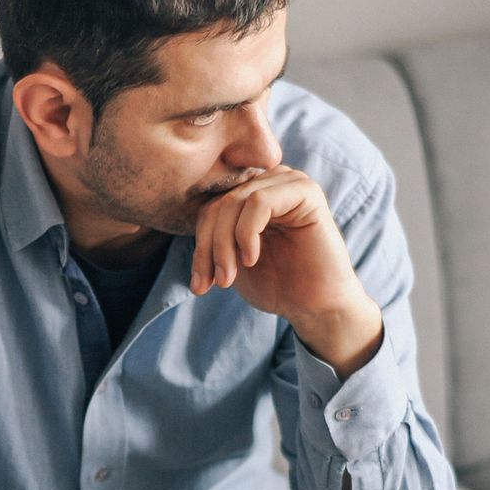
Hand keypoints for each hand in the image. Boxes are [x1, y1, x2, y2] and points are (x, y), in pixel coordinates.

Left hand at [191, 166, 382, 376]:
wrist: (316, 306)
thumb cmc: (277, 284)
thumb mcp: (231, 260)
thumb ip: (211, 237)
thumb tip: (173, 223)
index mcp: (251, 194)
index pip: (210, 207)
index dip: (199, 245)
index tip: (199, 284)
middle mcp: (269, 182)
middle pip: (219, 203)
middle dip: (209, 248)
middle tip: (214, 283)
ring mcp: (288, 182)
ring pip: (234, 202)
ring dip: (224, 245)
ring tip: (229, 277)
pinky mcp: (306, 192)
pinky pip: (259, 202)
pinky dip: (247, 233)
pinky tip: (252, 258)